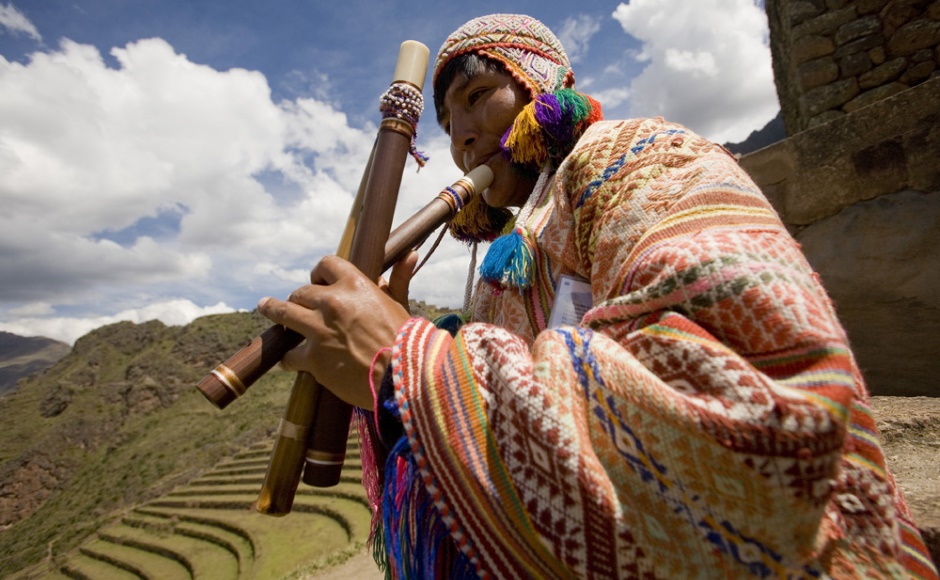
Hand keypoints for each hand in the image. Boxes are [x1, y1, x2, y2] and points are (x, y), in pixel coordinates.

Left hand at [257, 255, 414, 408]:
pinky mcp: (313, 358)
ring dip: (272, 310)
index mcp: (355, 285)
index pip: (326, 265)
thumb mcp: (401, 304)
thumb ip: (399, 278)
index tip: (317, 280)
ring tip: (265, 307)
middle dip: (298, 298)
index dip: (319, 273)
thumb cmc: (406, 340)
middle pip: (301, 292)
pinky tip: (287, 360)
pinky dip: (288, 358)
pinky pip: (289, 355)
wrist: (403, 376)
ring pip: (283, 313)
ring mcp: (319, 330)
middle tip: (297, 305)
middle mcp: (332, 302)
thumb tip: (410, 254)